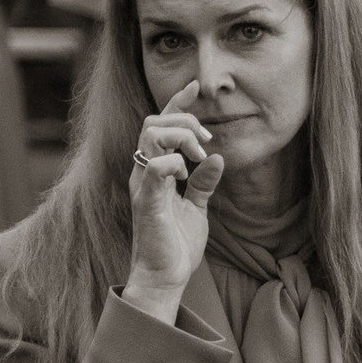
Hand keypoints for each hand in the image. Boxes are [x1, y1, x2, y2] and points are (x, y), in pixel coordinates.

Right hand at [122, 81, 223, 317]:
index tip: (193, 86)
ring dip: (180, 135)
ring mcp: (144, 186)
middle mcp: (144, 173)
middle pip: (154, 122)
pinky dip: (172, 162)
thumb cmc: (176, 243)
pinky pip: (153, 170)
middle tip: (206, 140)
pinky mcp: (147, 203)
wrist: (165, 276)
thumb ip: (203, 182)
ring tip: (198, 153)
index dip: (176, 103)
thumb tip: (217, 158)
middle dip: (183, 119)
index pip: (160, 126)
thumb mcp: (197, 207)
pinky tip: (186, 172)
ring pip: (150, 136)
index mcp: (155, 171)